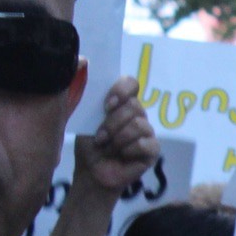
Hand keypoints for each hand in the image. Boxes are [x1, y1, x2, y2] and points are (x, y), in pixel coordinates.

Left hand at [73, 77, 158, 198]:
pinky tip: (122, 156)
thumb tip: (82, 62)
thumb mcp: (83, 119)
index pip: (131, 83)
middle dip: (113, 123)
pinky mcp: (152, 150)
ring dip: (118, 138)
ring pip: (139, 124)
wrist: (92, 173)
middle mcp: (137, 115)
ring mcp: (147, 132)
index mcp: (122, 104)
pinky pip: (145, 143)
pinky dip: (129, 150)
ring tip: (108, 147)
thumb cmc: (89, 146)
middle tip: (101, 137)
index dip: (122, 90)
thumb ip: (86, 95)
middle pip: (134, 106)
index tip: (107, 105)